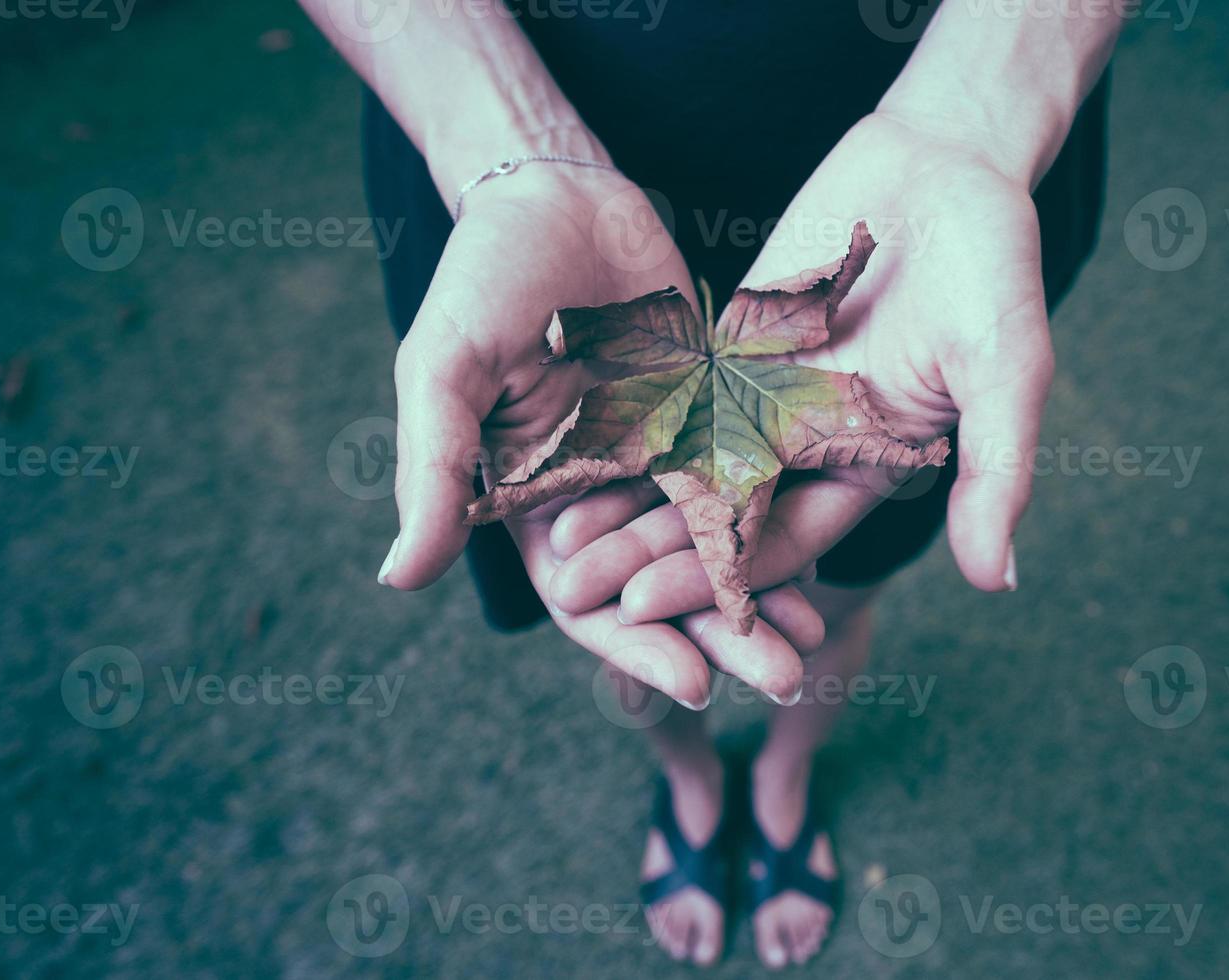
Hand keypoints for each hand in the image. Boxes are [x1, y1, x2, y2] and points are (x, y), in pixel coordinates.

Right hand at [378, 165, 818, 704]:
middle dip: (721, 637)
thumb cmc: (483, 279)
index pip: (588, 601)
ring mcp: (662, 459)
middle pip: (666, 588)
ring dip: (765, 595)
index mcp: (535, 508)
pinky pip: (755, 480)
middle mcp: (602, 497)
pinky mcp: (712, 417)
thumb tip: (398, 580)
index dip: (635, 646)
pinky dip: (787, 520)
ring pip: (718, 546)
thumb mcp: (445, 372)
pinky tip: (830, 554)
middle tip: (786, 678)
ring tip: (816, 640)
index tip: (691, 684)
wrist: (558, 196)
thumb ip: (434, 472)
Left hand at [545, 112, 1054, 621]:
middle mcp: (809, 444)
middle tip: (576, 590)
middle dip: (651, 556)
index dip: (717, 580)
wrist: (944, 165)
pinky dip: (627, 420)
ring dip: (628, 502)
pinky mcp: (732, 343)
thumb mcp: (1006, 370)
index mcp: (867, 468)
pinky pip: (673, 388)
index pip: (782, 545)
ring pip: (685, 462)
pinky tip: (569, 442)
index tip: (646, 607)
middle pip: (720, 520)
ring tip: (556, 536)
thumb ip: (994, 471)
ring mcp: (766, 393)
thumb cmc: (992, 267)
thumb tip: (997, 582)